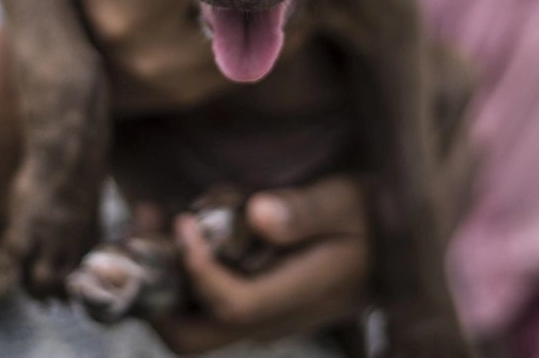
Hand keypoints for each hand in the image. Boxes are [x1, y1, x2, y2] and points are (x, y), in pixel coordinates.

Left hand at [153, 175, 370, 354]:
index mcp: (296, 299)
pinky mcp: (250, 303)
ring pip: (186, 320)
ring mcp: (256, 317)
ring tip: (153, 213)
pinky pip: (198, 300)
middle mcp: (269, 320)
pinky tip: (179, 218)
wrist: (395, 246)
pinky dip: (176, 267)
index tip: (184, 220)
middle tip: (142, 228)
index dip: (196, 269)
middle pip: (189, 336)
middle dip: (152, 290)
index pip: (229, 306)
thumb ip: (307, 211)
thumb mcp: (348, 202)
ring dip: (158, 274)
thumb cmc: (373, 217)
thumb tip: (258, 215)